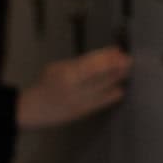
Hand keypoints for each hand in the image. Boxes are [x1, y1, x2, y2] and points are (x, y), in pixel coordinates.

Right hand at [17, 44, 132, 129]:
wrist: (34, 109)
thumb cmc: (46, 85)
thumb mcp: (57, 68)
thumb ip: (79, 63)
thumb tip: (103, 55)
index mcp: (66, 74)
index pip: (91, 63)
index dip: (106, 56)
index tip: (117, 50)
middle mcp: (74, 88)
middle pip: (100, 75)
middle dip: (116, 66)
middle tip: (128, 60)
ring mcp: (80, 101)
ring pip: (104, 88)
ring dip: (117, 78)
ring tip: (126, 70)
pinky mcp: (84, 112)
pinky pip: (102, 103)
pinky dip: (113, 95)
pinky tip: (120, 88)